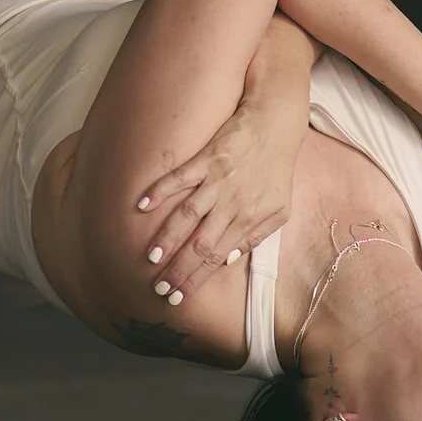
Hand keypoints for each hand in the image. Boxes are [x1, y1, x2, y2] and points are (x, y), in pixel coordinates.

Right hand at [135, 100, 300, 306]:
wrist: (276, 124)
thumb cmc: (277, 169)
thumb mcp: (279, 210)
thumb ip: (257, 236)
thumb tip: (229, 259)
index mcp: (248, 219)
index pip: (217, 258)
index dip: (196, 279)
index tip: (177, 296)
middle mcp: (231, 204)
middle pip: (201, 243)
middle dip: (179, 269)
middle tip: (159, 287)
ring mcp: (217, 181)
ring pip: (188, 215)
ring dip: (168, 238)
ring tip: (151, 257)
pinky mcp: (206, 158)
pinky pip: (180, 177)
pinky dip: (161, 190)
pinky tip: (142, 204)